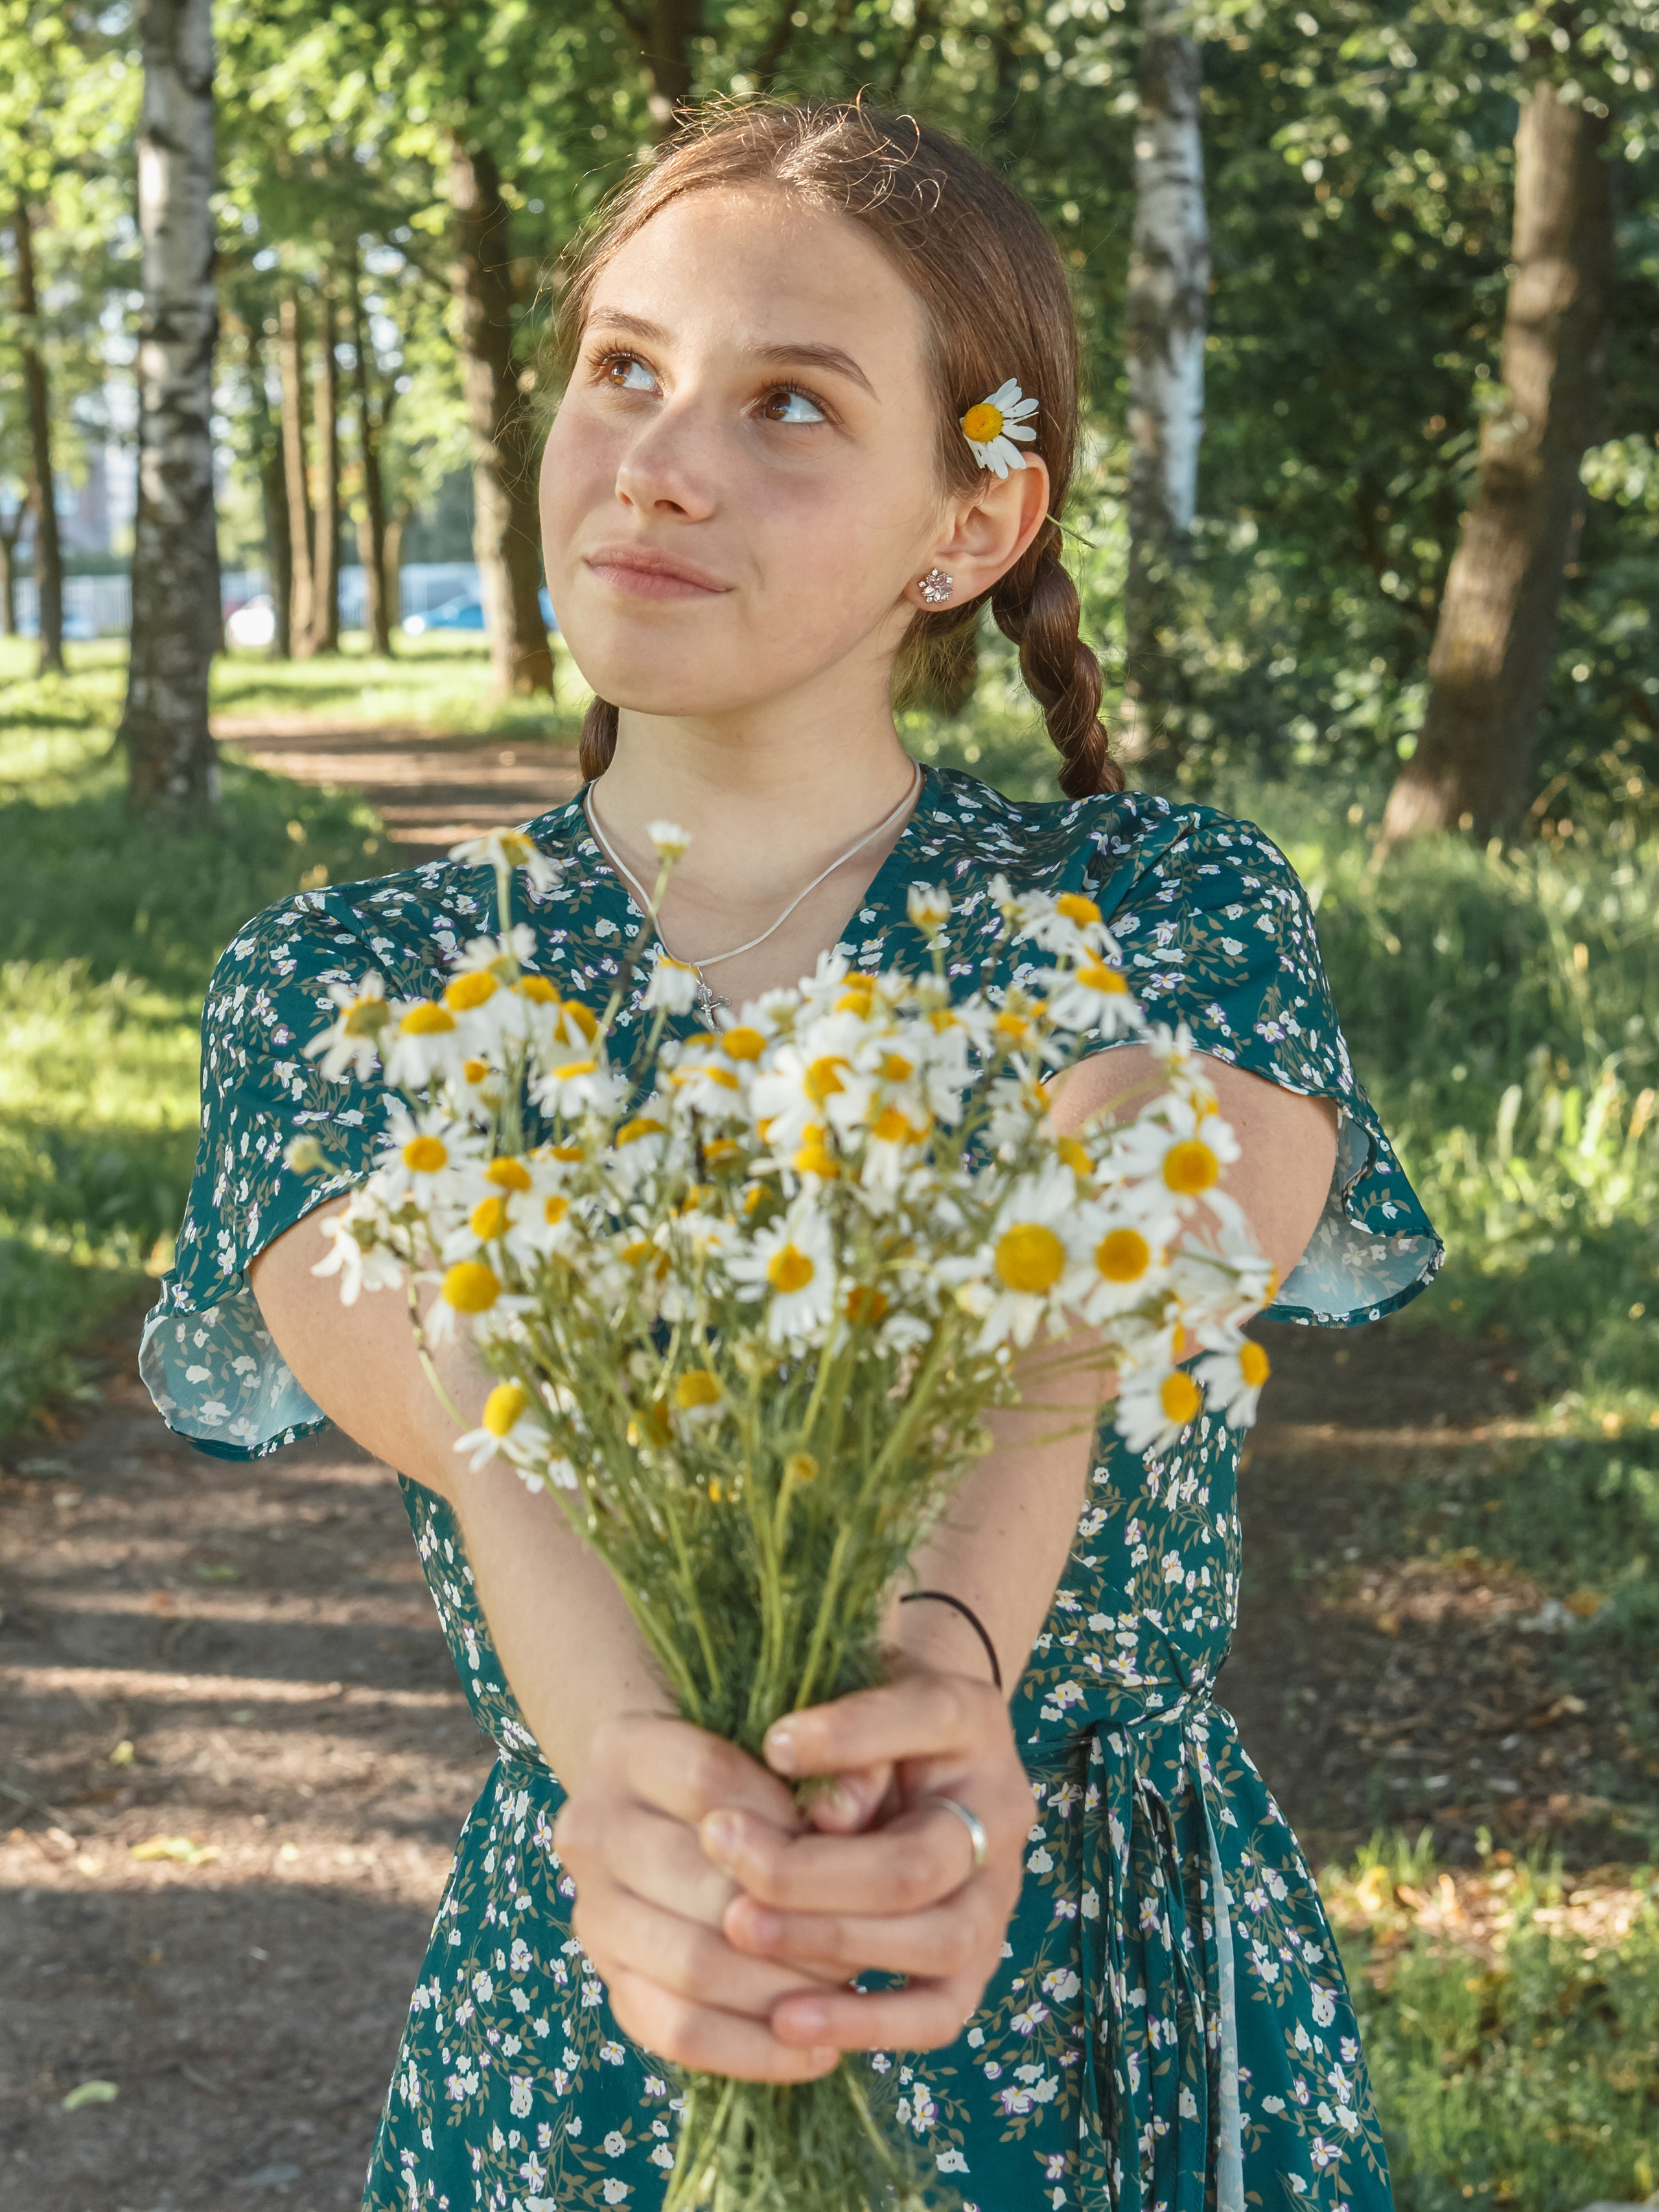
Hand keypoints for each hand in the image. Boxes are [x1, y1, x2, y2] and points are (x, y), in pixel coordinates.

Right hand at [553, 1712, 844, 2081]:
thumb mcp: (799, 1749)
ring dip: (785, 1988)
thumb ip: (834, 1769)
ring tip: (850, 1990)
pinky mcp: (609, 1979)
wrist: (679, 1810)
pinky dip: (752, 2051)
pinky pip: (675, 2032)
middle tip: (870, 1937)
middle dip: (799, 1921)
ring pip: (691, 1965)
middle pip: (703, 1886)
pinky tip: (816, 2049)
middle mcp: (591, 1825)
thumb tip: (849, 1816)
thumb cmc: (761, 1771)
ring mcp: (593, 1909)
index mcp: (627, 1747)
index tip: (854, 1844)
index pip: (707, 1779)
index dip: (786, 1817)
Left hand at [707, 1660, 1030, 2052]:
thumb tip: (827, 1817)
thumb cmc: (859, 1711)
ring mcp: (997, 1891)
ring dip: (830, 1942)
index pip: (927, 1718)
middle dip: (809, 1871)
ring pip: (939, 1943)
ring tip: (740, 1927)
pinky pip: (940, 2013)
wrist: (913, 1741)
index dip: (850, 1735)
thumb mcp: (849, 1691)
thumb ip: (843, 1741)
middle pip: (919, 1864)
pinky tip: (785, 2019)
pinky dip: (865, 2024)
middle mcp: (999, 1809)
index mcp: (970, 1719)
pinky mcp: (976, 1960)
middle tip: (721, 1848)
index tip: (770, 1743)